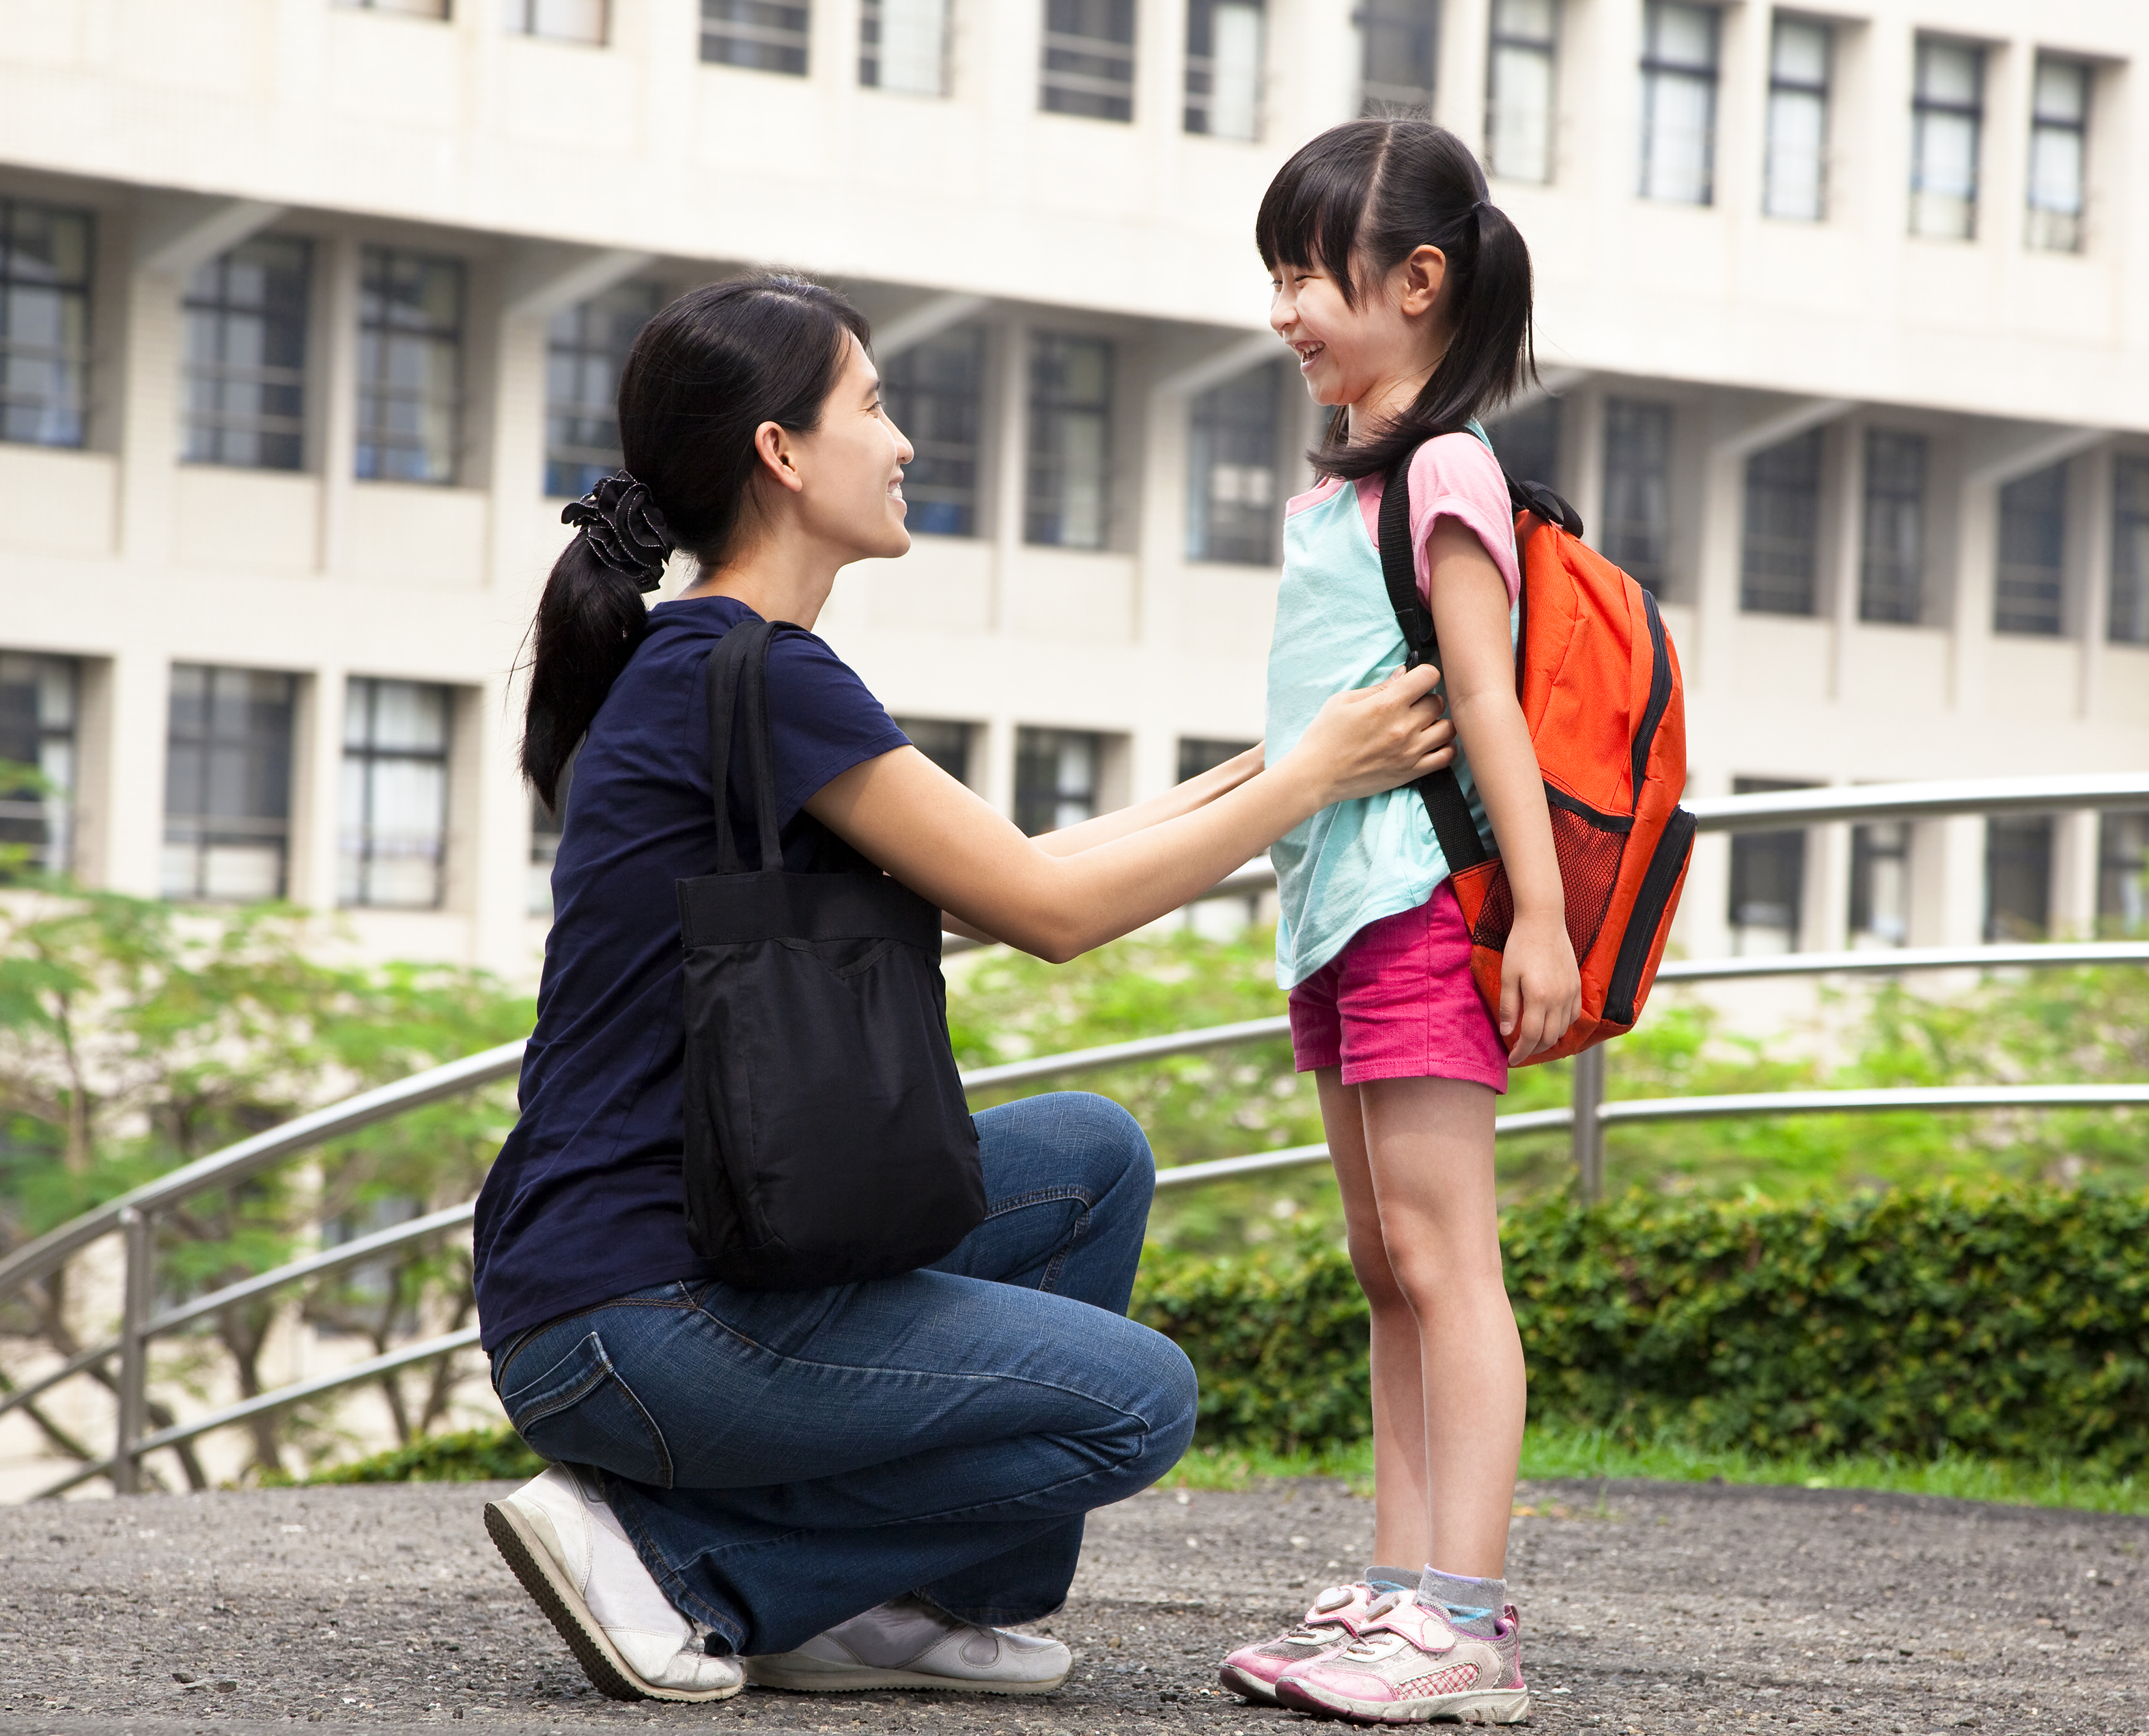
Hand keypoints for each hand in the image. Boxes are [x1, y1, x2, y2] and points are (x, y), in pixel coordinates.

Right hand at [1289, 663, 1454, 806]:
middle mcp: (1404, 727)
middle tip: (1412, 706)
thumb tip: (1403, 675)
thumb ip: (1379, 687)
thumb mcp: (1343, 701)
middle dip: (1427, 699)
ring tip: (1423, 725)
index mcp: (1387, 704)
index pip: (1429, 676)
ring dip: (1437, 723)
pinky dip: (1445, 747)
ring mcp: (1410, 751)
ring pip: (1448, 728)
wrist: (1316, 776)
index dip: (1423, 675)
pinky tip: (1431, 743)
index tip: (1415, 682)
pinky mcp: (1411, 772)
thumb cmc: (1325, 737)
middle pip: (1438, 702)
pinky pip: (1446, 757)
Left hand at [1498, 908, 1580, 1061]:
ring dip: (1548, 1039)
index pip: (1531, 1036)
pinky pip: (1574, 1015)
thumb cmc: (1520, 946)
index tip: (1511, 1060)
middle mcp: (1559, 999)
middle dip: (1534, 1050)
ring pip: (1563, 1029)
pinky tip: (1550, 1023)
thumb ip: (1509, 1006)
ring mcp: (1571, 992)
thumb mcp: (1507, 976)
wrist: (1543, 921)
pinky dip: (1562, 1025)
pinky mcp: (1577, 985)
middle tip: (1520, 1051)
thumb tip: (1507, 1032)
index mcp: (1539, 998)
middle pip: (1550, 1038)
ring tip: (1533, 1039)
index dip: (1521, 1052)